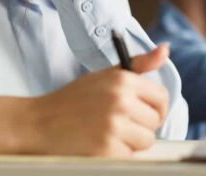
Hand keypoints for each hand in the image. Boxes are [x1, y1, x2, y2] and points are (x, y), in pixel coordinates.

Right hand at [0, 44, 170, 155]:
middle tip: (118, 123)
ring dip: (131, 142)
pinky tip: (100, 145)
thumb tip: (166, 49)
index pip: (161, 97)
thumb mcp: (106, 75)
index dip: (155, 107)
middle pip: (155, 121)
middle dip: (141, 125)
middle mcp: (121, 101)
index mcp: (123, 80)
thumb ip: (140, 64)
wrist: (39, 124)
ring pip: (146, 141)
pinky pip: (130, 156)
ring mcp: (114, 127)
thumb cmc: (74, 99)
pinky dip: (118, 155)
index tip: (144, 112)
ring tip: (109, 134)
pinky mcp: (107, 151)